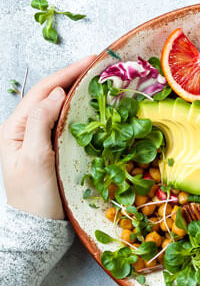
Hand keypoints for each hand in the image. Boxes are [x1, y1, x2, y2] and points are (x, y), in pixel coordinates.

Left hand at [0, 56, 95, 219]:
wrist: (39, 225)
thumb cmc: (35, 197)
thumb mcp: (34, 159)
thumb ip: (40, 123)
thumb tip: (56, 94)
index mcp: (15, 128)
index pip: (42, 91)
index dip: (66, 73)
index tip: (90, 60)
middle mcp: (26, 128)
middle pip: (51, 94)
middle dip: (74, 77)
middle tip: (98, 65)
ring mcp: (40, 137)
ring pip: (60, 107)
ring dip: (78, 91)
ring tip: (98, 80)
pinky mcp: (53, 147)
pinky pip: (67, 122)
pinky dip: (80, 111)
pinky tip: (93, 106)